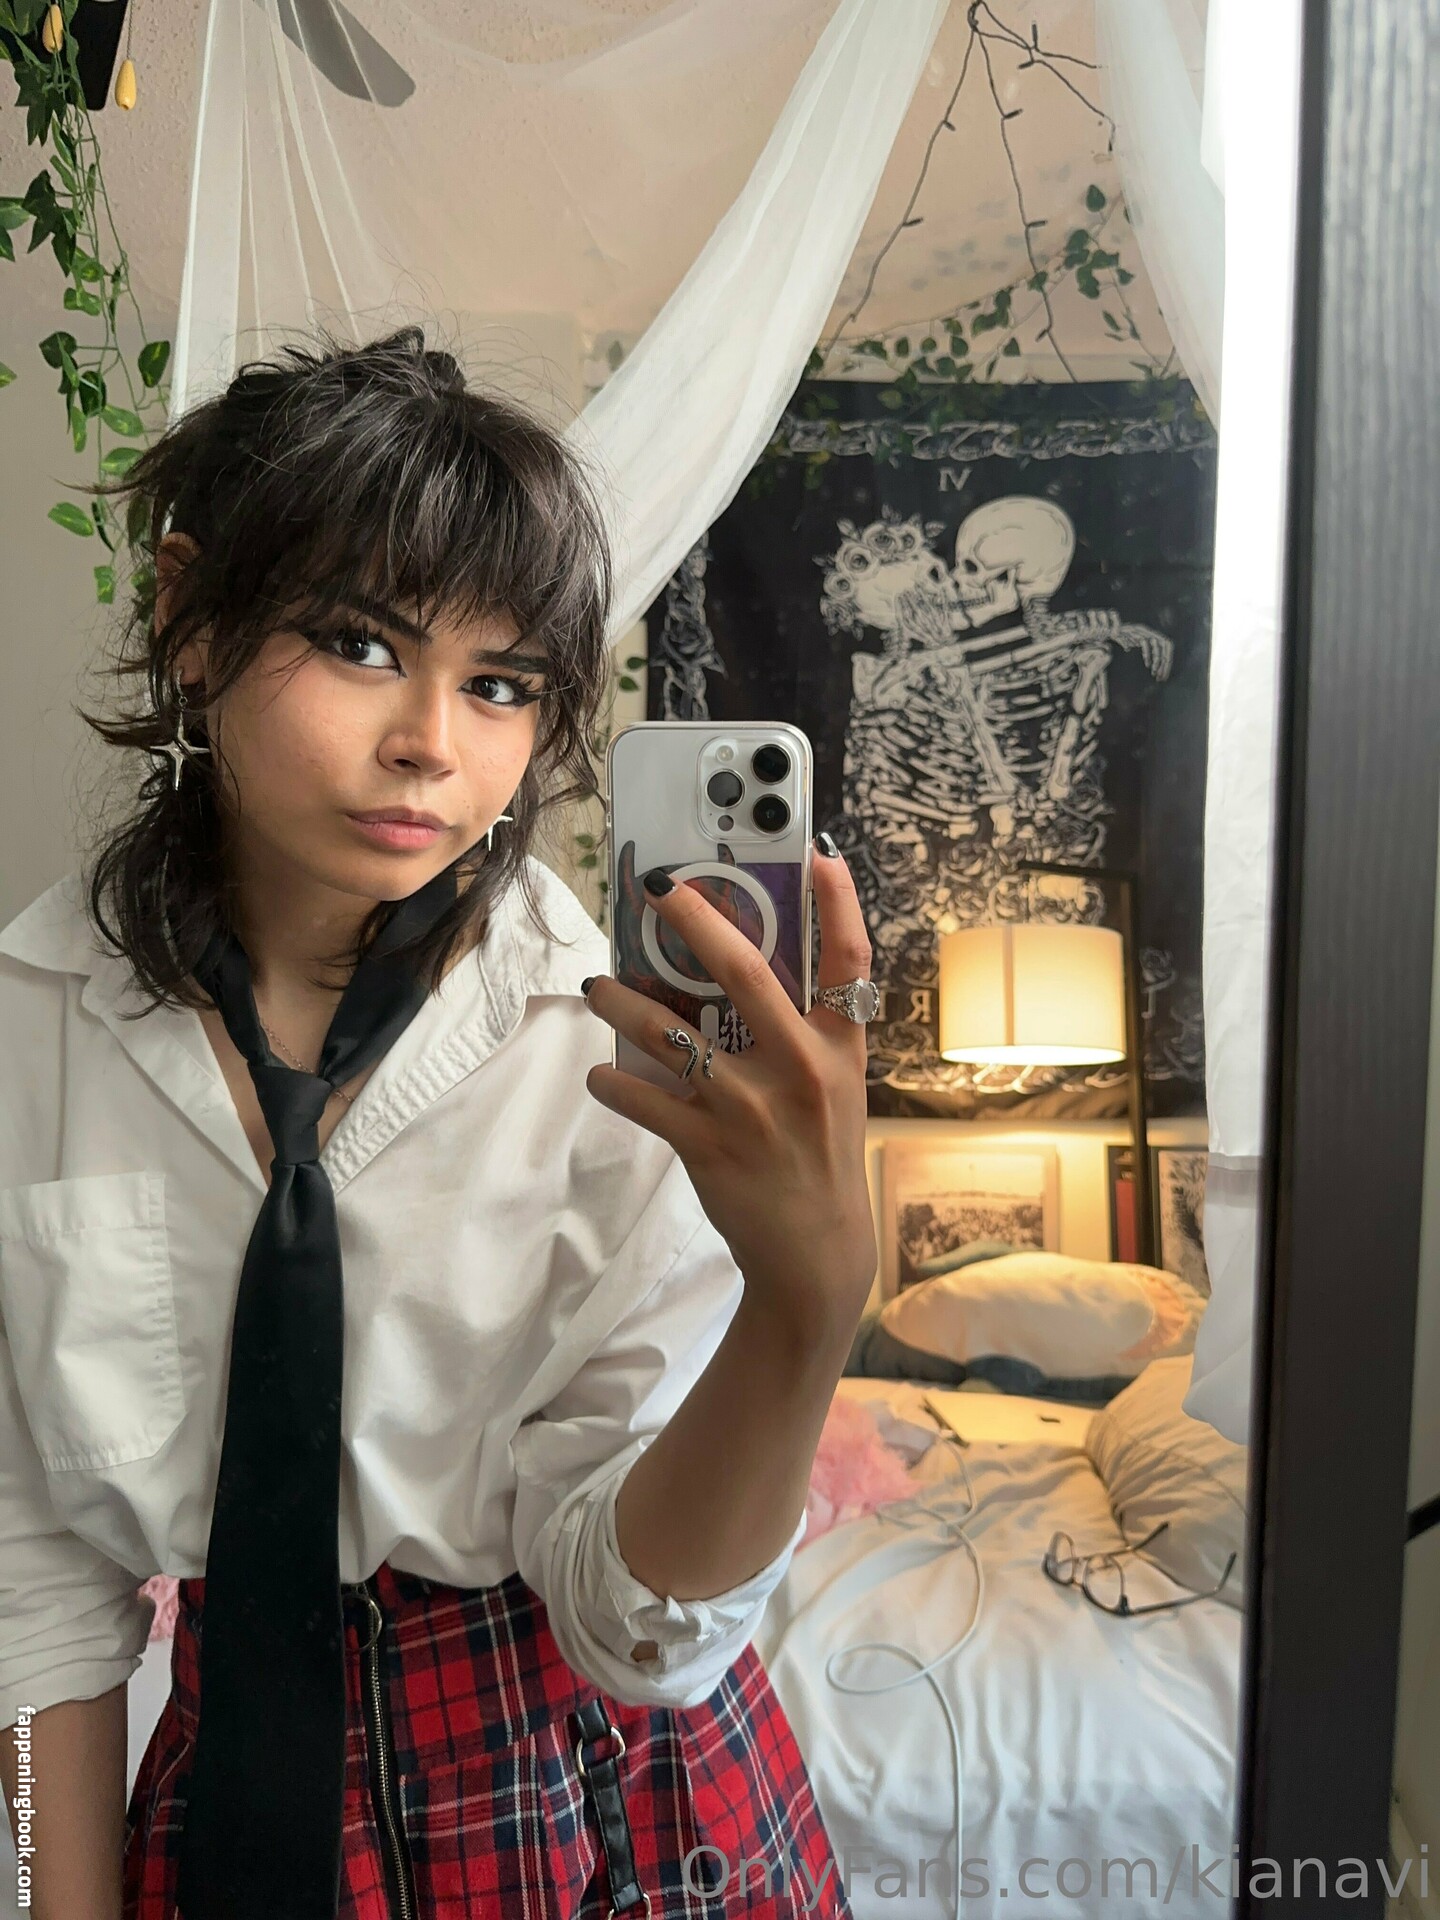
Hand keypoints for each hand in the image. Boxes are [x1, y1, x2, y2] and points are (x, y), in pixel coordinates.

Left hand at [582, 840, 878, 1334]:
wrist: (815, 1250)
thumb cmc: (819, 1155)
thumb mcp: (834, 1087)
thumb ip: (798, 1033)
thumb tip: (729, 973)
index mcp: (838, 1047)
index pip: (850, 961)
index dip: (839, 902)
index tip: (819, 852)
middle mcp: (800, 1068)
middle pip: (743, 972)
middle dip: (695, 920)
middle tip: (658, 889)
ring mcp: (752, 1108)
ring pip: (669, 1032)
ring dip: (622, 1001)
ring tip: (598, 987)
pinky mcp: (709, 1145)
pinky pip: (643, 1097)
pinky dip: (613, 1083)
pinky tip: (603, 1074)